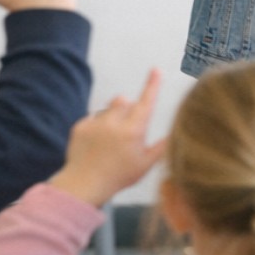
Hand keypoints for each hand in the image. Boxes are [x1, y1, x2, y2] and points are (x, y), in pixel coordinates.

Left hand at [49, 70, 167, 207]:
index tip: (156, 70)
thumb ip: (161, 147)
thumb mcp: (145, 165)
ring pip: (108, 109)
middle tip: (127, 131)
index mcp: (133, 131)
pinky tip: (96, 145)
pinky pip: (93, 118)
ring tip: (109, 141)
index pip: (146, 102)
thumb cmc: (119, 177)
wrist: (84, 185)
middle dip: (128, 109)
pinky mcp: (80, 127)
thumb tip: (174, 134)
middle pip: (124, 102)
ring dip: (112, 117)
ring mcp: (95, 124)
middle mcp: (114, 123)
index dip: (152, 85)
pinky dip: (97, 127)